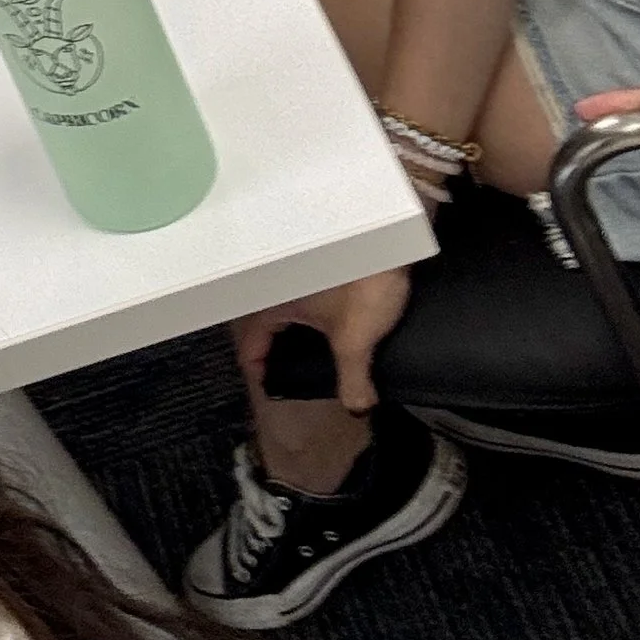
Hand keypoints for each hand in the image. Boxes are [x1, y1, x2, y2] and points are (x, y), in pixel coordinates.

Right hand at [235, 269, 409, 415]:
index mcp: (270, 302)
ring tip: (320, 351)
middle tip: (299, 375)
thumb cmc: (362, 281)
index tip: (275, 390)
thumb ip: (354, 381)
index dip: (261, 373)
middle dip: (280, 352)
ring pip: (285, 306)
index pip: (250, 346)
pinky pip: (304, 290)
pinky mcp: (315, 258)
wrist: (390, 230)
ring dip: (299, 329)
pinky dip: (314, 309)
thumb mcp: (357, 340)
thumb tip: (357, 409)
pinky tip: (334, 321)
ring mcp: (293, 267)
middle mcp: (273, 282)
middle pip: (266, 327)